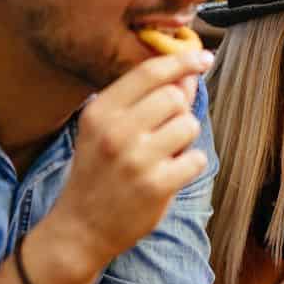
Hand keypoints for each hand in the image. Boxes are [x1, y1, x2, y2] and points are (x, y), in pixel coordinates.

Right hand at [48, 49, 212, 273]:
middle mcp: (116, 131)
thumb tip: (186, 75)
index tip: (202, 57)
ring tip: (164, 155)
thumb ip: (145, 101)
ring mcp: (137, 158)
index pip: (149, 72)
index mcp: (101, 111)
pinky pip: (197, 159)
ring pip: (189, 126)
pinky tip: (170, 174)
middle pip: (175, 98)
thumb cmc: (99, 173)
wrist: (81, 226)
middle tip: (163, 134)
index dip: (181, 61)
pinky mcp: (157, 184)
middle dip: (178, 113)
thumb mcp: (107, 130)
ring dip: (185, 140)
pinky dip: (190, 165)